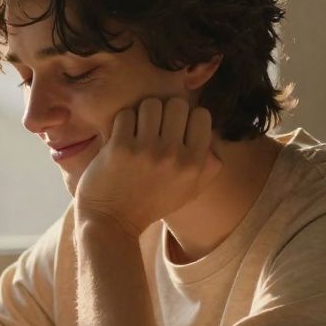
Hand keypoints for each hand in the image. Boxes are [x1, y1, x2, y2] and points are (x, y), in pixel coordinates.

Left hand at [74, 97, 221, 235]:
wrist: (112, 221)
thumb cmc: (151, 204)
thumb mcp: (189, 191)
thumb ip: (208, 166)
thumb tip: (214, 138)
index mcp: (194, 163)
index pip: (201, 115)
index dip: (187, 118)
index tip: (175, 130)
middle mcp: (173, 155)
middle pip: (176, 104)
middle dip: (165, 113)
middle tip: (154, 129)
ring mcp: (145, 150)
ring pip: (151, 104)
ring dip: (142, 115)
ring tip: (137, 132)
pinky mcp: (119, 147)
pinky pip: (126, 114)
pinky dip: (122, 123)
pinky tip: (121, 138)